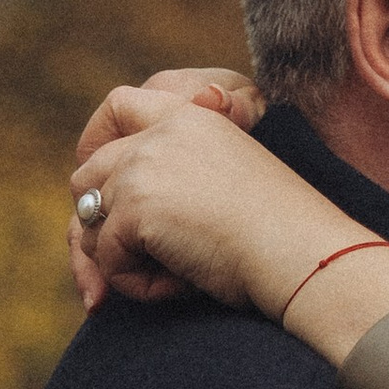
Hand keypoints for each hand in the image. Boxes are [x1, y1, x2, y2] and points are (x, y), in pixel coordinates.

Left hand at [68, 71, 266, 305]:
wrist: (302, 251)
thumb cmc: (280, 233)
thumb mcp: (226, 181)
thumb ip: (173, 173)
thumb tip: (97, 206)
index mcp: (191, 118)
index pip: (117, 104)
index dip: (97, 142)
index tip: (103, 187)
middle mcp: (160, 133)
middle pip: (86, 176)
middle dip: (100, 225)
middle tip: (134, 262)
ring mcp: (142, 167)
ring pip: (90, 223)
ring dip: (124, 259)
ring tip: (179, 272)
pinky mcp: (133, 206)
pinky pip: (107, 258)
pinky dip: (137, 284)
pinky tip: (183, 283)